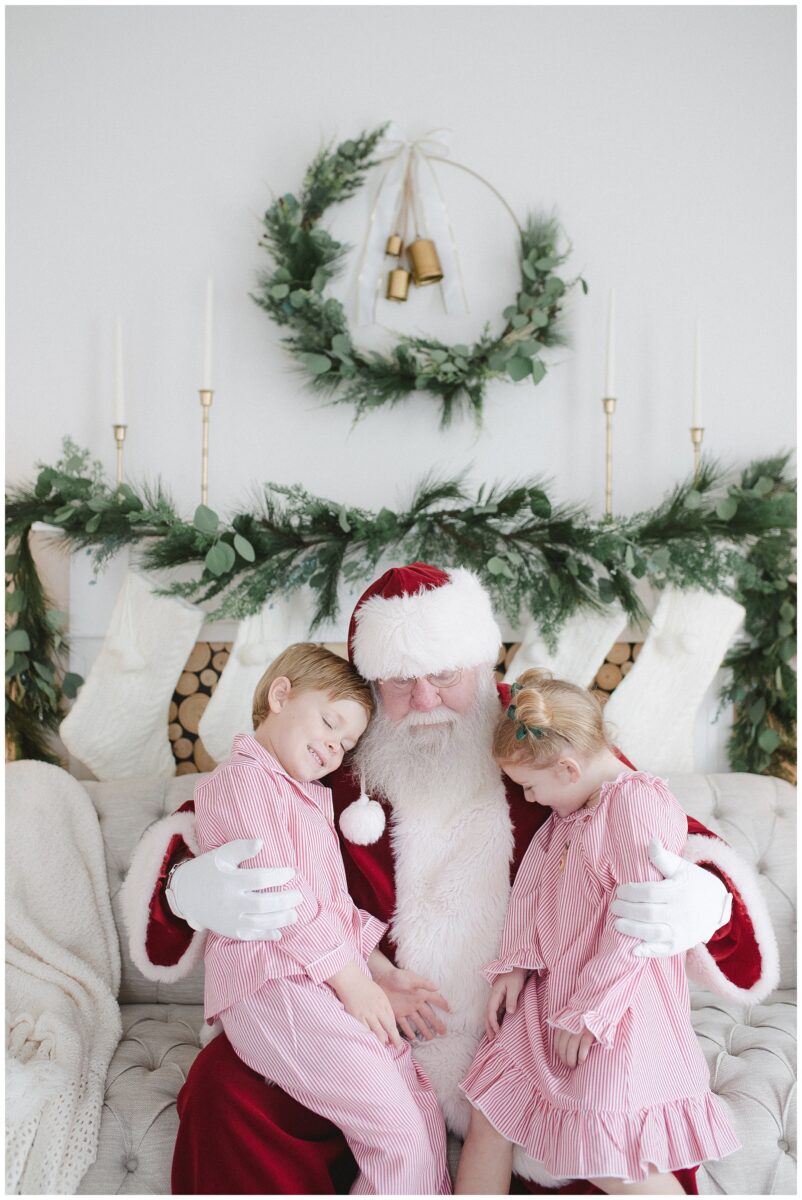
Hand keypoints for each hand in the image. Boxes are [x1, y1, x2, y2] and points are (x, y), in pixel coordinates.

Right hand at [166, 839, 302, 939]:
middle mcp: (230, 902)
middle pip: (262, 904)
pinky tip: (279, 933)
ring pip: (258, 922)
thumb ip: (241, 848)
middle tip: (299, 896)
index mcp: (229, 881)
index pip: (259, 879)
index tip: (291, 872)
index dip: (278, 876)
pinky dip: (264, 935)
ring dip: (279, 920)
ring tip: (294, 914)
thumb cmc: (207, 870)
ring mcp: (229, 919)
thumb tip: (261, 842)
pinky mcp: (228, 930)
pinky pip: (249, 935)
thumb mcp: (220, 855)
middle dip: (283, 901)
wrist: (185, 894)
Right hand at [328, 961, 401, 1045]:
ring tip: (384, 1047)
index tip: (397, 1040)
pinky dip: (369, 1037)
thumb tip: (387, 1020)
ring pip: (378, 1031)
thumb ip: (384, 1006)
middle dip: (394, 1039)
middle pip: (388, 1028)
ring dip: (382, 1041)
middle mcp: (378, 1009)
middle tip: (398, 1048)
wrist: (351, 980)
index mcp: (384, 1003)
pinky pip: (365, 1030)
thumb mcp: (379, 993)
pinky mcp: (357, 1016)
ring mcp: (367, 1013)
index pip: (392, 1021)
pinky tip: (371, 1042)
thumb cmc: (364, 986)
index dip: (395, 1032)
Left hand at [371, 960, 449, 1040]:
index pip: (434, 999)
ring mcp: (406, 1008)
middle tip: (444, 1032)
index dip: (442, 1004)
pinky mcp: (397, 1012)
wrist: (380, 978)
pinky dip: (408, 1031)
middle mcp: (415, 1002)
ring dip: (424, 1030)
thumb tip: (438, 987)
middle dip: (436, 1023)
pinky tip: (413, 1037)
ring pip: (418, 1022)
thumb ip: (424, 983)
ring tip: (431, 1038)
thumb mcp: (411, 978)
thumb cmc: (397, 976)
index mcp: (420, 993)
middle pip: (428, 1015)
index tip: (450, 1010)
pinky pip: (404, 1024)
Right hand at [486, 968, 526, 1038]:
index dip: (493, 1022)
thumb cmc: (515, 975)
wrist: (517, 966)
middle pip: (488, 1013)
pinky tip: (499, 1025)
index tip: (497, 1031)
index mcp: (495, 994)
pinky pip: (496, 1011)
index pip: (491, 1010)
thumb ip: (511, 999)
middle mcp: (494, 997)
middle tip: (491, 1039)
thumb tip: (509, 1012)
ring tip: (493, 1035)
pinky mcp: (501, 998)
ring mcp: (497, 998)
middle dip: (488, 1026)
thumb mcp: (515, 987)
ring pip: (491, 1013)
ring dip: (491, 1024)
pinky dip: (496, 1019)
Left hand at [553, 1024, 594, 1067]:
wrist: (601, 1014)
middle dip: (564, 1058)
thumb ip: (567, 1029)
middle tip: (568, 1065)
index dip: (559, 1052)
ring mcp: (581, 1027)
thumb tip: (562, 1046)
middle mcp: (572, 1024)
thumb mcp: (574, 1021)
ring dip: (571, 1059)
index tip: (563, 1059)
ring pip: (572, 1046)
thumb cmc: (587, 1021)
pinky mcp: (591, 1031)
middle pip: (563, 1044)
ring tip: (573, 1066)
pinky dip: (581, 1054)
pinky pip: (584, 1045)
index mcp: (566, 1022)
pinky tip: (581, 1061)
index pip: (557, 1040)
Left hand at [610, 836, 732, 957]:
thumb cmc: (694, 882)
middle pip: (648, 913)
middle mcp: (680, 913)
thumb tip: (652, 840)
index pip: (649, 892)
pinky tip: (632, 949)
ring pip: (653, 933)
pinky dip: (648, 952)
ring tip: (616, 923)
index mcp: (678, 891)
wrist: (718, 906)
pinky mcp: (681, 945)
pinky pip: (663, 951)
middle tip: (613, 906)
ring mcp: (682, 931)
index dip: (630, 892)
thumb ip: (662, 857)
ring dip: (632, 929)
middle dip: (626, 910)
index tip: (619, 890)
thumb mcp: (681, 867)